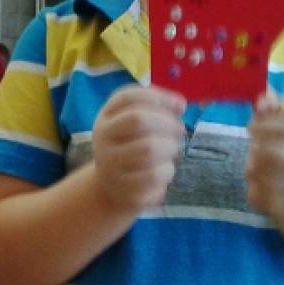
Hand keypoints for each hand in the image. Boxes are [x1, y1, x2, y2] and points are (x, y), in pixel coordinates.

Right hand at [92, 85, 185, 211]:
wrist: (111, 187)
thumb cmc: (130, 147)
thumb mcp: (132, 125)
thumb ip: (154, 109)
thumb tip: (178, 104)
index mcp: (106, 117)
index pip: (127, 97)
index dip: (158, 97)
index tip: (180, 105)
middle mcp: (103, 137)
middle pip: (138, 119)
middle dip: (167, 122)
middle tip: (179, 130)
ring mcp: (110, 163)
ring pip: (149, 148)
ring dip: (170, 147)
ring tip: (171, 149)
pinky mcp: (123, 186)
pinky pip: (154, 175)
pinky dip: (167, 170)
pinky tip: (164, 169)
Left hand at [246, 94, 283, 223]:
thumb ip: (276, 110)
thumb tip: (263, 95)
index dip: (279, 107)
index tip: (261, 109)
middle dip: (263, 127)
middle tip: (250, 128)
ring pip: (278, 156)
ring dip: (258, 149)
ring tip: (253, 150)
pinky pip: (266, 181)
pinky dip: (254, 171)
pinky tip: (253, 169)